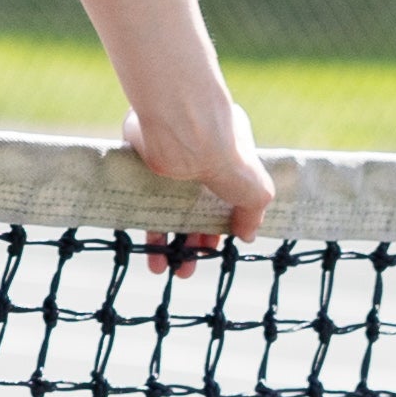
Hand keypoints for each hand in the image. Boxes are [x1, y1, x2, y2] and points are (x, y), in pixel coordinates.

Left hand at [122, 97, 276, 279]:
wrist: (180, 127)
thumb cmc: (224, 154)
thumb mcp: (254, 189)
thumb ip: (253, 213)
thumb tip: (247, 235)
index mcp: (227, 160)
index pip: (224, 199)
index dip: (220, 227)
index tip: (214, 250)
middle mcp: (197, 161)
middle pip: (194, 210)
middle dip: (192, 243)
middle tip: (188, 267)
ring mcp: (168, 165)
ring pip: (167, 211)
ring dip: (168, 243)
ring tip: (167, 269)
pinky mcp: (140, 166)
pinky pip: (142, 204)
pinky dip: (147, 230)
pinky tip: (151, 254)